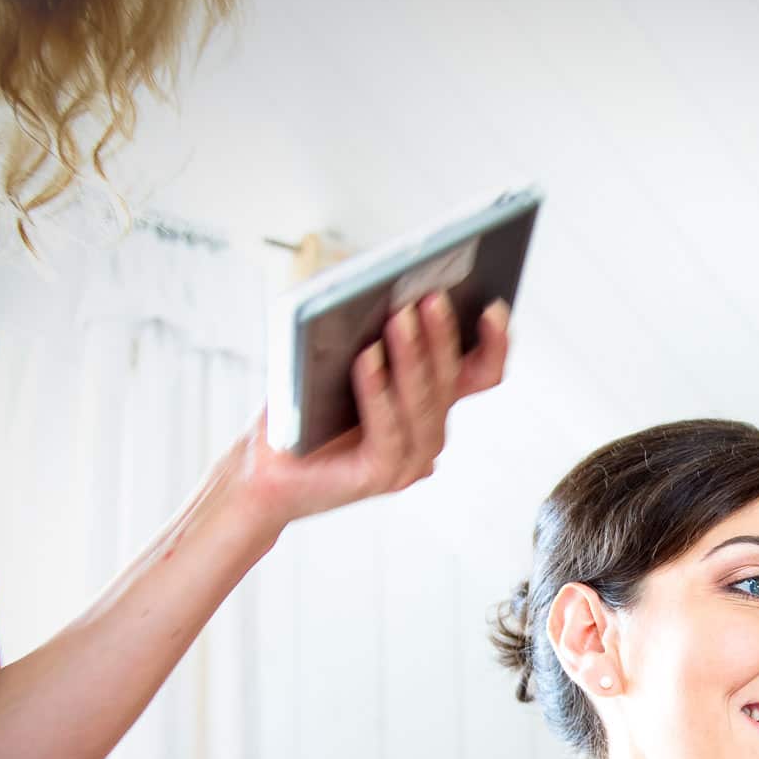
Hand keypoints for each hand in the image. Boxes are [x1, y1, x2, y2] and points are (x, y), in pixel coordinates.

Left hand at [236, 292, 509, 531]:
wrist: (265, 470)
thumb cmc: (304, 412)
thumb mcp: (345, 358)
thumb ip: (374, 330)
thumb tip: (387, 282)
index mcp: (430, 402)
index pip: (481, 373)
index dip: (494, 342)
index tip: (491, 305)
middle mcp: (428, 433)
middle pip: (450, 381)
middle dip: (442, 336)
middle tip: (431, 297)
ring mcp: (408, 460)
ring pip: (423, 405)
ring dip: (412, 358)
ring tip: (399, 318)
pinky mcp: (378, 476)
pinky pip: (388, 431)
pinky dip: (378, 392)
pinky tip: (367, 358)